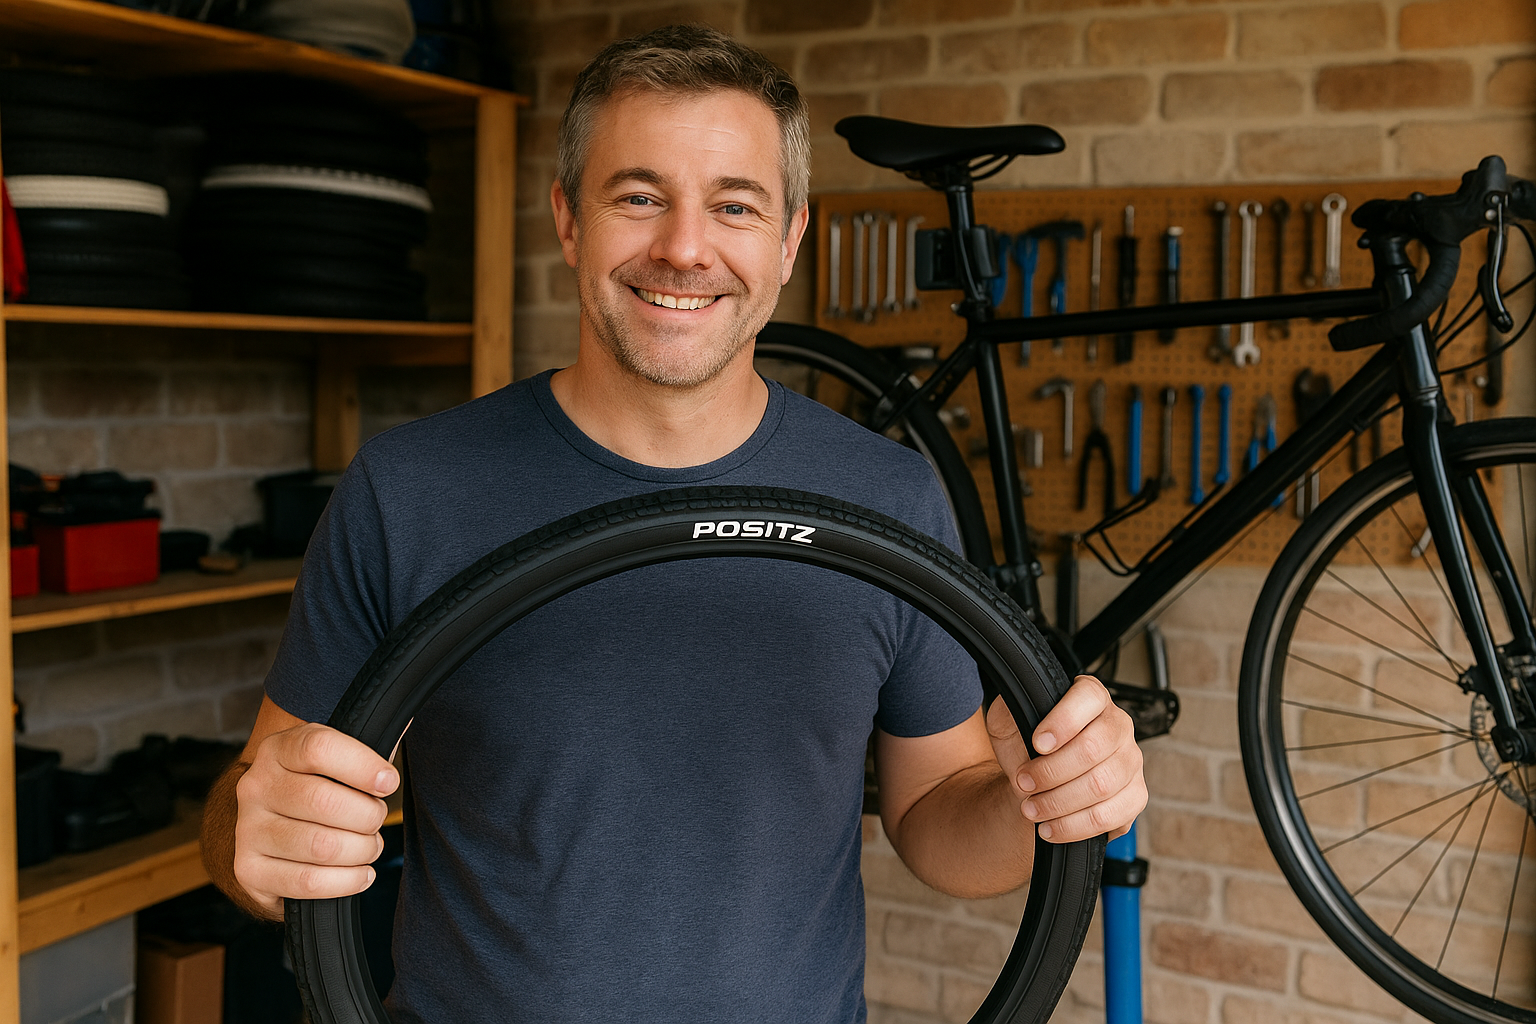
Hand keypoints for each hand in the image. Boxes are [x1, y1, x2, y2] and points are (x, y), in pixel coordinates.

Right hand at [232, 722, 397, 916]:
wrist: (270, 830)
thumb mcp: (337, 759)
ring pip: (321, 846)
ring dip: (361, 850)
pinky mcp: (249, 871)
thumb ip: (367, 745)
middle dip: (368, 816)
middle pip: (325, 802)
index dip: (363, 765)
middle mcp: (256, 787)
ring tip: (368, 846)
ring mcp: (247, 830)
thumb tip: (403, 719)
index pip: (320, 748)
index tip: (389, 781)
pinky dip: (347, 881)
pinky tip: (360, 872)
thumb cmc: (317, 789)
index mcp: (279, 749)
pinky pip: (308, 882)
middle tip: (375, 819)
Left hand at [985, 675, 1145, 842]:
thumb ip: (1013, 712)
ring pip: (1101, 785)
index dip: (1062, 722)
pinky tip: (1051, 827)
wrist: (1036, 777)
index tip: (1037, 744)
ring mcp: (1131, 761)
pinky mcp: (1135, 796)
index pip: (1088, 698)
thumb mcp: (1010, 720)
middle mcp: (1118, 725)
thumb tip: (1022, 718)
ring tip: (1031, 809)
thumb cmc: (1024, 743)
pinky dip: (1076, 826)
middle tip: (1023, 783)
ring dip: (1059, 803)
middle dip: (1051, 772)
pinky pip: (1111, 816)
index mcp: (1091, 697)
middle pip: (1092, 749)